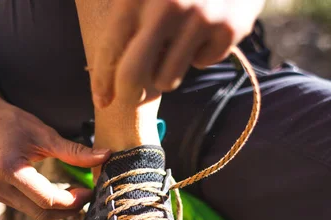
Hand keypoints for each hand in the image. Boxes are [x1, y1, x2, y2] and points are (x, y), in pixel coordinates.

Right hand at [0, 102, 109, 219]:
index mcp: (10, 171)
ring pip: (34, 213)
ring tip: (77, 195)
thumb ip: (76, 152)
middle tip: (87, 197)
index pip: (47, 199)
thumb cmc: (13, 123)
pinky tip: (61, 194)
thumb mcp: (46, 135)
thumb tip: (106, 156)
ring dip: (58, 209)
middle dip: (68, 209)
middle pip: (41, 213)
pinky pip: (27, 207)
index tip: (90, 191)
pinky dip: (46, 205)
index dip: (73, 200)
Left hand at [91, 0, 264, 107]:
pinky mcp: (229, 29)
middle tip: (130, 95)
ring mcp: (201, 18)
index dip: (102, 80)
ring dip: (166, 71)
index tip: (101, 100)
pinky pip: (202, 63)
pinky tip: (203, 31)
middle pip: (133, 75)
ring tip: (173, 47)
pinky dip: (200, 54)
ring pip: (168, 78)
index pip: (110, 47)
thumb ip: (124, 8)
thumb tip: (103, 56)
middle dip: (127, 92)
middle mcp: (167, 6)